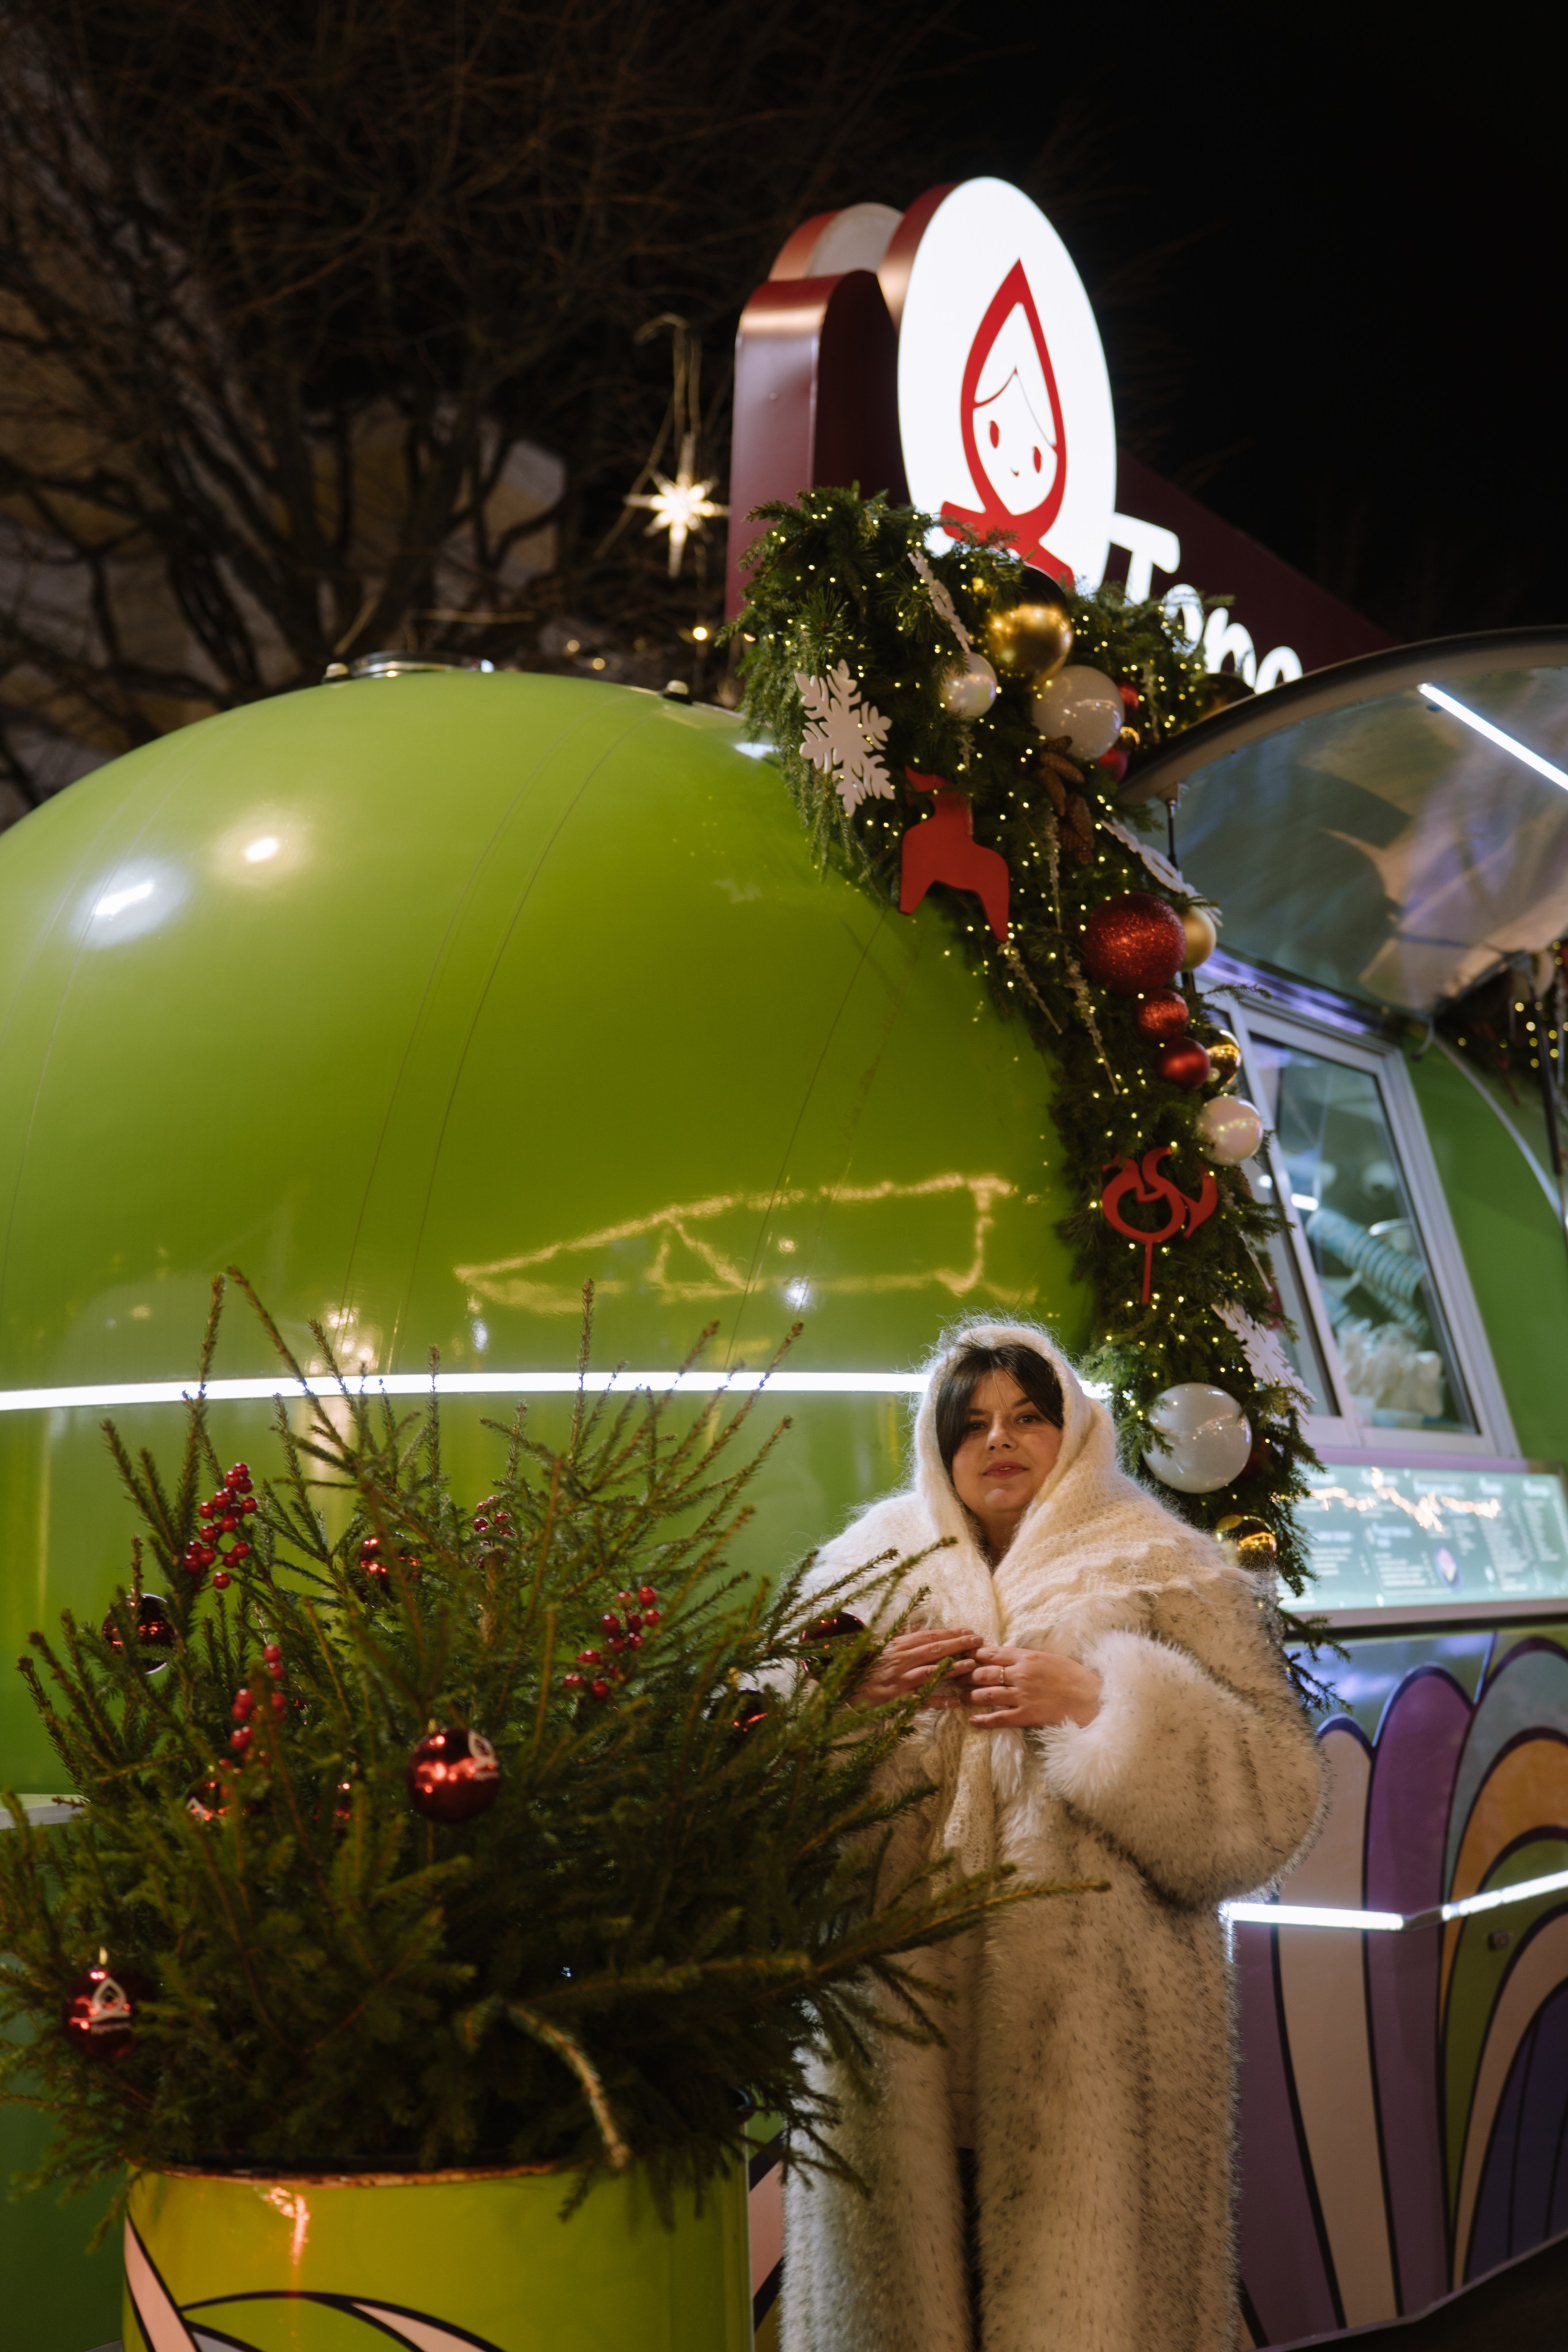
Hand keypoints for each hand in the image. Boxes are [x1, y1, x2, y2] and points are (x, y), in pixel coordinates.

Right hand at [852, 1626, 981, 1710]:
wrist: (846, 1684)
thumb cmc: (868, 1664)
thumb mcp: (885, 1644)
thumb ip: (905, 1634)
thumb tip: (922, 1622)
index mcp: (899, 1645)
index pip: (929, 1636)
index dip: (950, 1633)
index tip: (969, 1631)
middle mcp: (901, 1660)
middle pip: (934, 1649)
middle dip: (958, 1644)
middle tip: (978, 1641)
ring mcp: (901, 1679)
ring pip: (931, 1671)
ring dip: (952, 1667)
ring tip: (972, 1664)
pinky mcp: (899, 1698)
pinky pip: (922, 1700)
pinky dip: (939, 1701)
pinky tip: (956, 1701)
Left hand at [966, 1644, 1101, 1729]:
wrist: (1092, 1698)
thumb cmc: (1075, 1677)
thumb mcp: (1050, 1659)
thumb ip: (1028, 1658)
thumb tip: (1010, 1657)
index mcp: (1027, 1657)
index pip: (992, 1653)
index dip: (973, 1654)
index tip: (962, 1655)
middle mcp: (1021, 1674)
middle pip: (984, 1673)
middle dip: (966, 1675)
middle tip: (955, 1678)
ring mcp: (1023, 1695)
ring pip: (987, 1694)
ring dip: (971, 1696)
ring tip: (961, 1698)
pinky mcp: (1027, 1715)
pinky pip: (999, 1718)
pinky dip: (983, 1720)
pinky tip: (973, 1721)